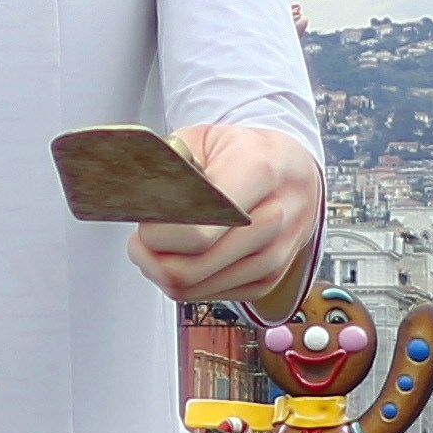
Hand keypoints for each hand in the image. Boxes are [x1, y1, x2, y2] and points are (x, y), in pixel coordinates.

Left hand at [125, 123, 322, 306]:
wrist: (296, 175)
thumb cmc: (247, 154)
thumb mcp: (206, 137)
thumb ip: (171, 160)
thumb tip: (137, 193)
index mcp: (257, 172)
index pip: (196, 231)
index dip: (158, 233)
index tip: (145, 219)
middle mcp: (272, 218)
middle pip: (190, 267)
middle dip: (150, 255)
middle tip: (141, 236)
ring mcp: (273, 255)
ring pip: (192, 287)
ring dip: (161, 271)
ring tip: (156, 245)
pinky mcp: (268, 280)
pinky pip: (207, 295)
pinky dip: (184, 281)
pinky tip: (183, 255)